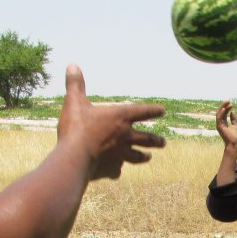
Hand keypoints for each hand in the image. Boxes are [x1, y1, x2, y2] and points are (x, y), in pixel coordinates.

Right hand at [57, 65, 164, 179]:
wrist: (75, 158)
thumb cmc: (76, 127)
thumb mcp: (74, 102)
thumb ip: (75, 85)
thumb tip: (72, 65)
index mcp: (120, 117)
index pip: (142, 112)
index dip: (153, 110)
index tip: (163, 111)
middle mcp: (125, 136)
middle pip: (147, 139)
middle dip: (156, 140)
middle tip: (163, 142)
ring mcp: (121, 155)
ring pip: (137, 156)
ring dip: (143, 156)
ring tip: (149, 157)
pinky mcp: (112, 169)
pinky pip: (117, 170)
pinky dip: (117, 170)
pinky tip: (116, 172)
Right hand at [216, 101, 236, 146]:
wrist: (233, 143)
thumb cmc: (234, 136)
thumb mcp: (235, 125)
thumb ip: (233, 119)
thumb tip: (232, 111)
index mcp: (223, 123)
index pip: (224, 113)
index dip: (227, 108)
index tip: (231, 104)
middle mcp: (220, 123)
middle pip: (221, 112)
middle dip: (224, 106)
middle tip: (228, 100)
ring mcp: (219, 125)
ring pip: (219, 114)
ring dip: (222, 107)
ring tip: (227, 103)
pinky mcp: (219, 127)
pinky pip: (219, 118)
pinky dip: (221, 113)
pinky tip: (224, 108)